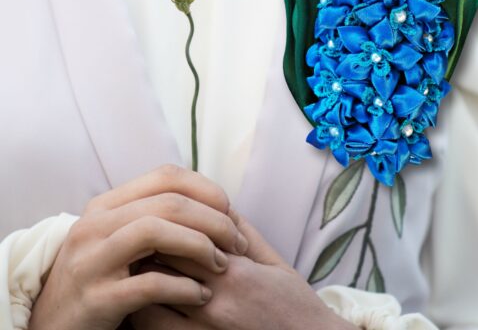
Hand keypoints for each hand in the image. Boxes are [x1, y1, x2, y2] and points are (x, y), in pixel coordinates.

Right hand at [29, 165, 248, 329]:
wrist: (51, 328)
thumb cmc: (100, 279)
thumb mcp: (117, 238)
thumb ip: (152, 216)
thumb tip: (209, 201)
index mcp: (106, 205)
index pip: (165, 176)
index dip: (206, 188)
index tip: (229, 210)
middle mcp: (94, 225)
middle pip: (168, 202)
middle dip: (214, 220)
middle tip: (238, 242)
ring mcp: (90, 260)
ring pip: (156, 231)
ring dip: (200, 246)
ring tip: (222, 264)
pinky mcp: (95, 298)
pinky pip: (149, 284)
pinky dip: (184, 287)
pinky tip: (202, 294)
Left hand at [129, 214, 355, 329]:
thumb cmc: (293, 304)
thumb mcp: (274, 261)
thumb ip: (243, 232)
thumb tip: (215, 206)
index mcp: (238, 270)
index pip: (184, 237)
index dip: (166, 226)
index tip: (159, 220)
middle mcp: (217, 300)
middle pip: (162, 263)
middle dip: (149, 249)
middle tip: (141, 241)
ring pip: (149, 298)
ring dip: (141, 282)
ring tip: (141, 272)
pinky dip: (145, 314)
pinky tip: (149, 303)